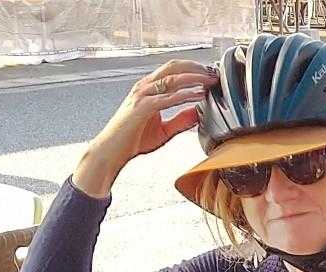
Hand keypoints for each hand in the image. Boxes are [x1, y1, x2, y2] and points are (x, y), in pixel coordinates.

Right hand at [75, 61, 217, 196]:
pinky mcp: (142, 107)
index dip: (193, 69)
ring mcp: (142, 95)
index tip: (210, 74)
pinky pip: (168, 97)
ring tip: (210, 80)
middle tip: (213, 73)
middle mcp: (144, 87)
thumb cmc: (132, 140)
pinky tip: (198, 95)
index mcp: (148, 89)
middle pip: (174, 66)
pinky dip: (185, 94)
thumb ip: (181, 120)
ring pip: (172, 78)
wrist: (112, 152)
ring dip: (194, 77)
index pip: (173, 70)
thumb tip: (198, 113)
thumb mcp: (164, 130)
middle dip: (196, 67)